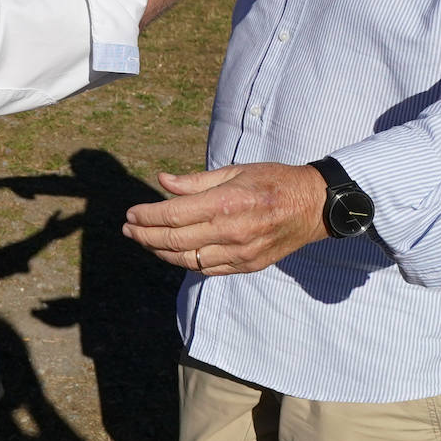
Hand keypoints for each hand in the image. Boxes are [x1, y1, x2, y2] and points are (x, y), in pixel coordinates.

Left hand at [121, 163, 327, 274]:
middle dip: (145, 235)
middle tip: (128, 228)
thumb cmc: (273, 181)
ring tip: (142, 240)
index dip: (147, 216)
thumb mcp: (235, 171)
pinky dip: (184, 262)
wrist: (313, 206)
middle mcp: (231, 232)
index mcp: (226, 203)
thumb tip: (162, 181)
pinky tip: (171, 252)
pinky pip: (207, 269)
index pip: (174, 215)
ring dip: (159, 251)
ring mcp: (240, 253)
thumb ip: (196, 181)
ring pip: (187, 260)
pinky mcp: (247, 266)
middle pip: (175, 240)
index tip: (131, 213)